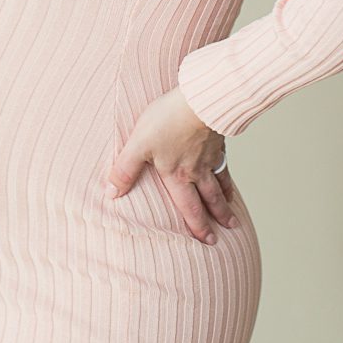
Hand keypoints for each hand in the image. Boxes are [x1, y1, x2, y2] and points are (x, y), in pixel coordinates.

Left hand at [105, 87, 238, 243]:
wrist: (200, 101)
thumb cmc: (167, 120)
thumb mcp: (138, 145)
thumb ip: (125, 169)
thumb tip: (111, 194)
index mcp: (176, 174)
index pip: (187, 206)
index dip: (196, 225)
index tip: (206, 241)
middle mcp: (196, 170)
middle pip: (209, 199)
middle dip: (216, 218)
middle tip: (226, 231)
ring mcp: (209, 157)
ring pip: (220, 184)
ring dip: (225, 201)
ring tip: (231, 213)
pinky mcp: (218, 141)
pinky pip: (225, 165)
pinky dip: (228, 177)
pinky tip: (228, 179)